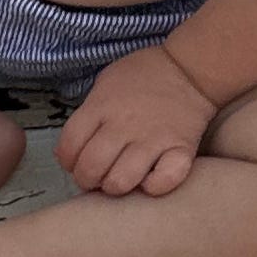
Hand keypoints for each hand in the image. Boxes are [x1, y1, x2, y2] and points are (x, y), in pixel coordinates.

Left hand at [57, 43, 216, 197]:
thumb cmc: (142, 77)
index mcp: (101, 107)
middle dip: (87, 180)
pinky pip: (165, 181)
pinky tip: (150, 181)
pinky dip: (155, 187)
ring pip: (120, 181)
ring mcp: (152, 139)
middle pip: (91, 168)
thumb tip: (72, 148)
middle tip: (97, 176)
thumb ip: (88, 113)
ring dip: (115, 187)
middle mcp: (123, 125)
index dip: (68, 161)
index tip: (76, 162)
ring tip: (120, 179)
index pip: (69, 146)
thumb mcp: (104, 83)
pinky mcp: (181, 150)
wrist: (189, 70)